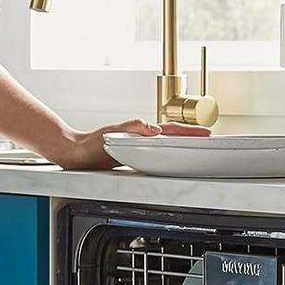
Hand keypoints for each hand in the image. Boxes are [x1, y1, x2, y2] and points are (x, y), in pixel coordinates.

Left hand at [56, 119, 211, 170]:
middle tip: (207, 138)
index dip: (188, 133)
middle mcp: (142, 137)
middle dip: (190, 136)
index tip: (205, 134)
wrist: (76, 152)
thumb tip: (154, 128)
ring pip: (165, 143)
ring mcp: (138, 145)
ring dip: (181, 143)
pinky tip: (171, 157)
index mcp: (142, 131)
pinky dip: (167, 153)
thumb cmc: (92, 144)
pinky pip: (156, 152)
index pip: (170, 131)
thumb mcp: (113, 134)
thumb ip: (134, 128)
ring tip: (195, 145)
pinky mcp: (132, 154)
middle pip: (172, 135)